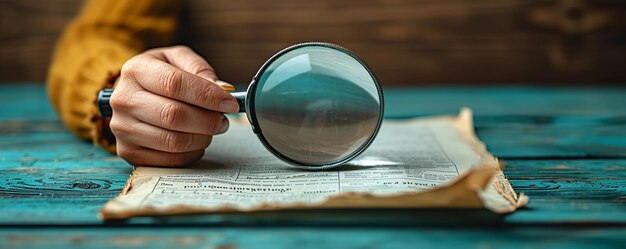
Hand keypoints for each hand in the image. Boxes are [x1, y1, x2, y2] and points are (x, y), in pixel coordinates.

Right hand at [109, 46, 238, 166]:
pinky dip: (192, 153)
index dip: (207, 95)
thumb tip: (222, 89)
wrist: (132, 94)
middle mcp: (124, 100)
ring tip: (211, 129)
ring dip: (202, 138)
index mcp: (135, 70)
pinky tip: (196, 140)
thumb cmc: (160, 75)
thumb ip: (200, 69)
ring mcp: (123, 128)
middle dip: (208, 120)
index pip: (174, 84)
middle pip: (174, 116)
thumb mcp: (178, 59)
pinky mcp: (129, 152)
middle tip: (223, 119)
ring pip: (173, 141)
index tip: (230, 103)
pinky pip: (170, 160)